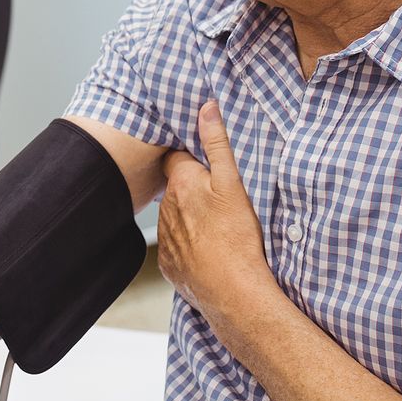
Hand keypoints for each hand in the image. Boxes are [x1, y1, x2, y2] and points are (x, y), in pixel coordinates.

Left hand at [157, 101, 274, 321]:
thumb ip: (217, 144)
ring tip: (216, 227)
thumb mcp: (232, 183)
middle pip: (175, 189)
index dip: (190, 159)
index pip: (175, 158)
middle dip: (190, 189)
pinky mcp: (168, 264)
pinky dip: (189, 245)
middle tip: (217, 199)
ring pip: (174, 217)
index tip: (205, 165)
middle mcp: (165, 209)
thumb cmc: (236, 236)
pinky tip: (208, 249)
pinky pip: (176, 246)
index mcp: (179, 184)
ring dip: (189, 217)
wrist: (233, 292)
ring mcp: (165, 239)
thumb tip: (206, 108)